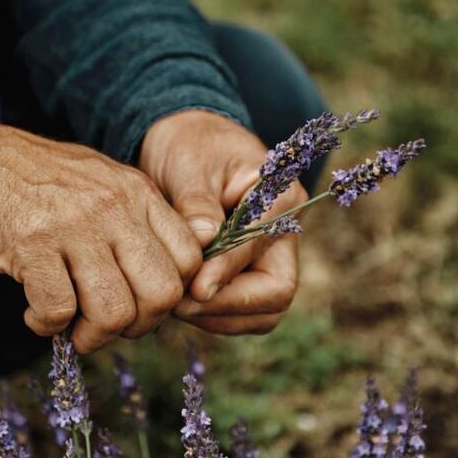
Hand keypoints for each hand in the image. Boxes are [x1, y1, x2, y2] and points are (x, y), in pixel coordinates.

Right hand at [0, 123, 201, 352]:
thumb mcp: (103, 183)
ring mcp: (74, 226)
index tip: (141, 303)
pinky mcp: (31, 246)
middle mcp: (114, 207)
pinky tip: (34, 312)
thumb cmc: (39, 182)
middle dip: (138, 325)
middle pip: (162, 293)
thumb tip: (170, 280)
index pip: (190, 259)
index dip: (171, 295)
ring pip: (114, 312)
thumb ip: (139, 221)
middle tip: (107, 325)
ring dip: (92, 336)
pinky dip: (46, 326)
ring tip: (72, 327)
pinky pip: (58, 312)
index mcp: (138, 192)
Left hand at [139, 110, 305, 334]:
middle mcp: (284, 231)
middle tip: (178, 303)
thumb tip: (204, 243)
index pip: (262, 248)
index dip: (228, 272)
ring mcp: (270, 256)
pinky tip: (180, 301)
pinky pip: (243, 312)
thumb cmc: (189, 146)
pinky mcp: (250, 273)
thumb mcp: (189, 165)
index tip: (194, 289)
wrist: (185, 141)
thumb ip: (197, 204)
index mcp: (280, 196)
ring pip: (263, 312)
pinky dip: (213, 316)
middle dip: (227, 305)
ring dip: (219, 316)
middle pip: (277, 292)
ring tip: (174, 302)